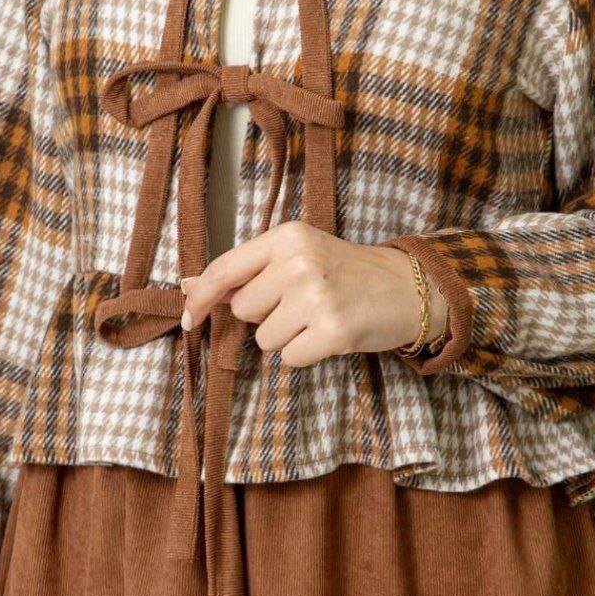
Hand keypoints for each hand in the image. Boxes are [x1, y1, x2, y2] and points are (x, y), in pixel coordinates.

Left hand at [180, 220, 447, 367]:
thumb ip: (245, 271)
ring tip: (318, 318)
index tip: (189, 319)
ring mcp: (317, 296)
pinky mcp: (334, 330)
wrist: (408, 287)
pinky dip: (305, 354)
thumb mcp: (297, 256)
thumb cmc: (346, 273)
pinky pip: (289, 358)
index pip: (224, 269)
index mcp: (287, 237)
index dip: (200, 297)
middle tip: (301, 305)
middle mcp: (299, 262)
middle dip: (264, 316)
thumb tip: (186, 286)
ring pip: (265, 339)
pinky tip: (328, 335)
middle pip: (244, 310)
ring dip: (287, 337)